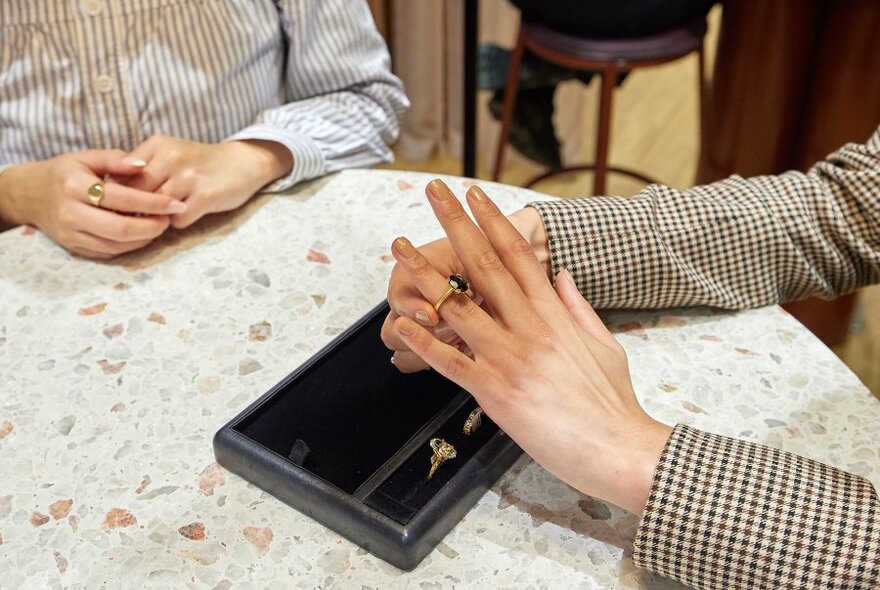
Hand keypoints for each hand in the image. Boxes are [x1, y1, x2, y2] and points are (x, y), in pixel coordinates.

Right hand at [0, 150, 183, 258]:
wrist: (31, 195)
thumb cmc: (64, 173)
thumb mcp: (86, 157)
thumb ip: (115, 159)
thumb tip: (143, 164)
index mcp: (74, 186)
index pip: (121, 198)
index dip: (152, 203)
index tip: (175, 203)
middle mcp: (70, 213)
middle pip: (120, 228)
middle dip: (152, 226)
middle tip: (170, 218)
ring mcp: (71, 234)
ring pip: (116, 245)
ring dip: (144, 238)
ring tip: (160, 225)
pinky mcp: (74, 248)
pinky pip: (108, 253)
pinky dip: (130, 246)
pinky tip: (143, 234)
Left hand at [121, 135, 292, 228]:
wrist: (242, 162)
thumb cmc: (199, 163)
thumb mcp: (168, 154)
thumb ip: (141, 169)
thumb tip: (108, 194)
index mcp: (156, 145)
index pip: (120, 176)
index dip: (117, 197)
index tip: (119, 208)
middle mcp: (171, 157)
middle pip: (136, 194)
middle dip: (135, 211)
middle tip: (140, 219)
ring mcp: (189, 176)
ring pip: (155, 209)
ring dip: (158, 218)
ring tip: (165, 216)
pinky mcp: (206, 195)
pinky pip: (178, 220)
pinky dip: (179, 222)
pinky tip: (187, 214)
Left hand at [385, 180, 671, 514]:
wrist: (620, 448)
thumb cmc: (613, 402)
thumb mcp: (604, 344)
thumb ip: (578, 307)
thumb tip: (562, 274)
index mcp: (554, 314)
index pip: (519, 255)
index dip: (493, 222)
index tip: (474, 196)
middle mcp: (529, 327)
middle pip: (485, 266)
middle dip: (456, 225)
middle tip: (434, 193)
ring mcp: (510, 359)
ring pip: (459, 307)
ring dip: (425, 275)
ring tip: (400, 248)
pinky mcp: (496, 394)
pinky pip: (452, 362)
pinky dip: (423, 342)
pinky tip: (400, 324)